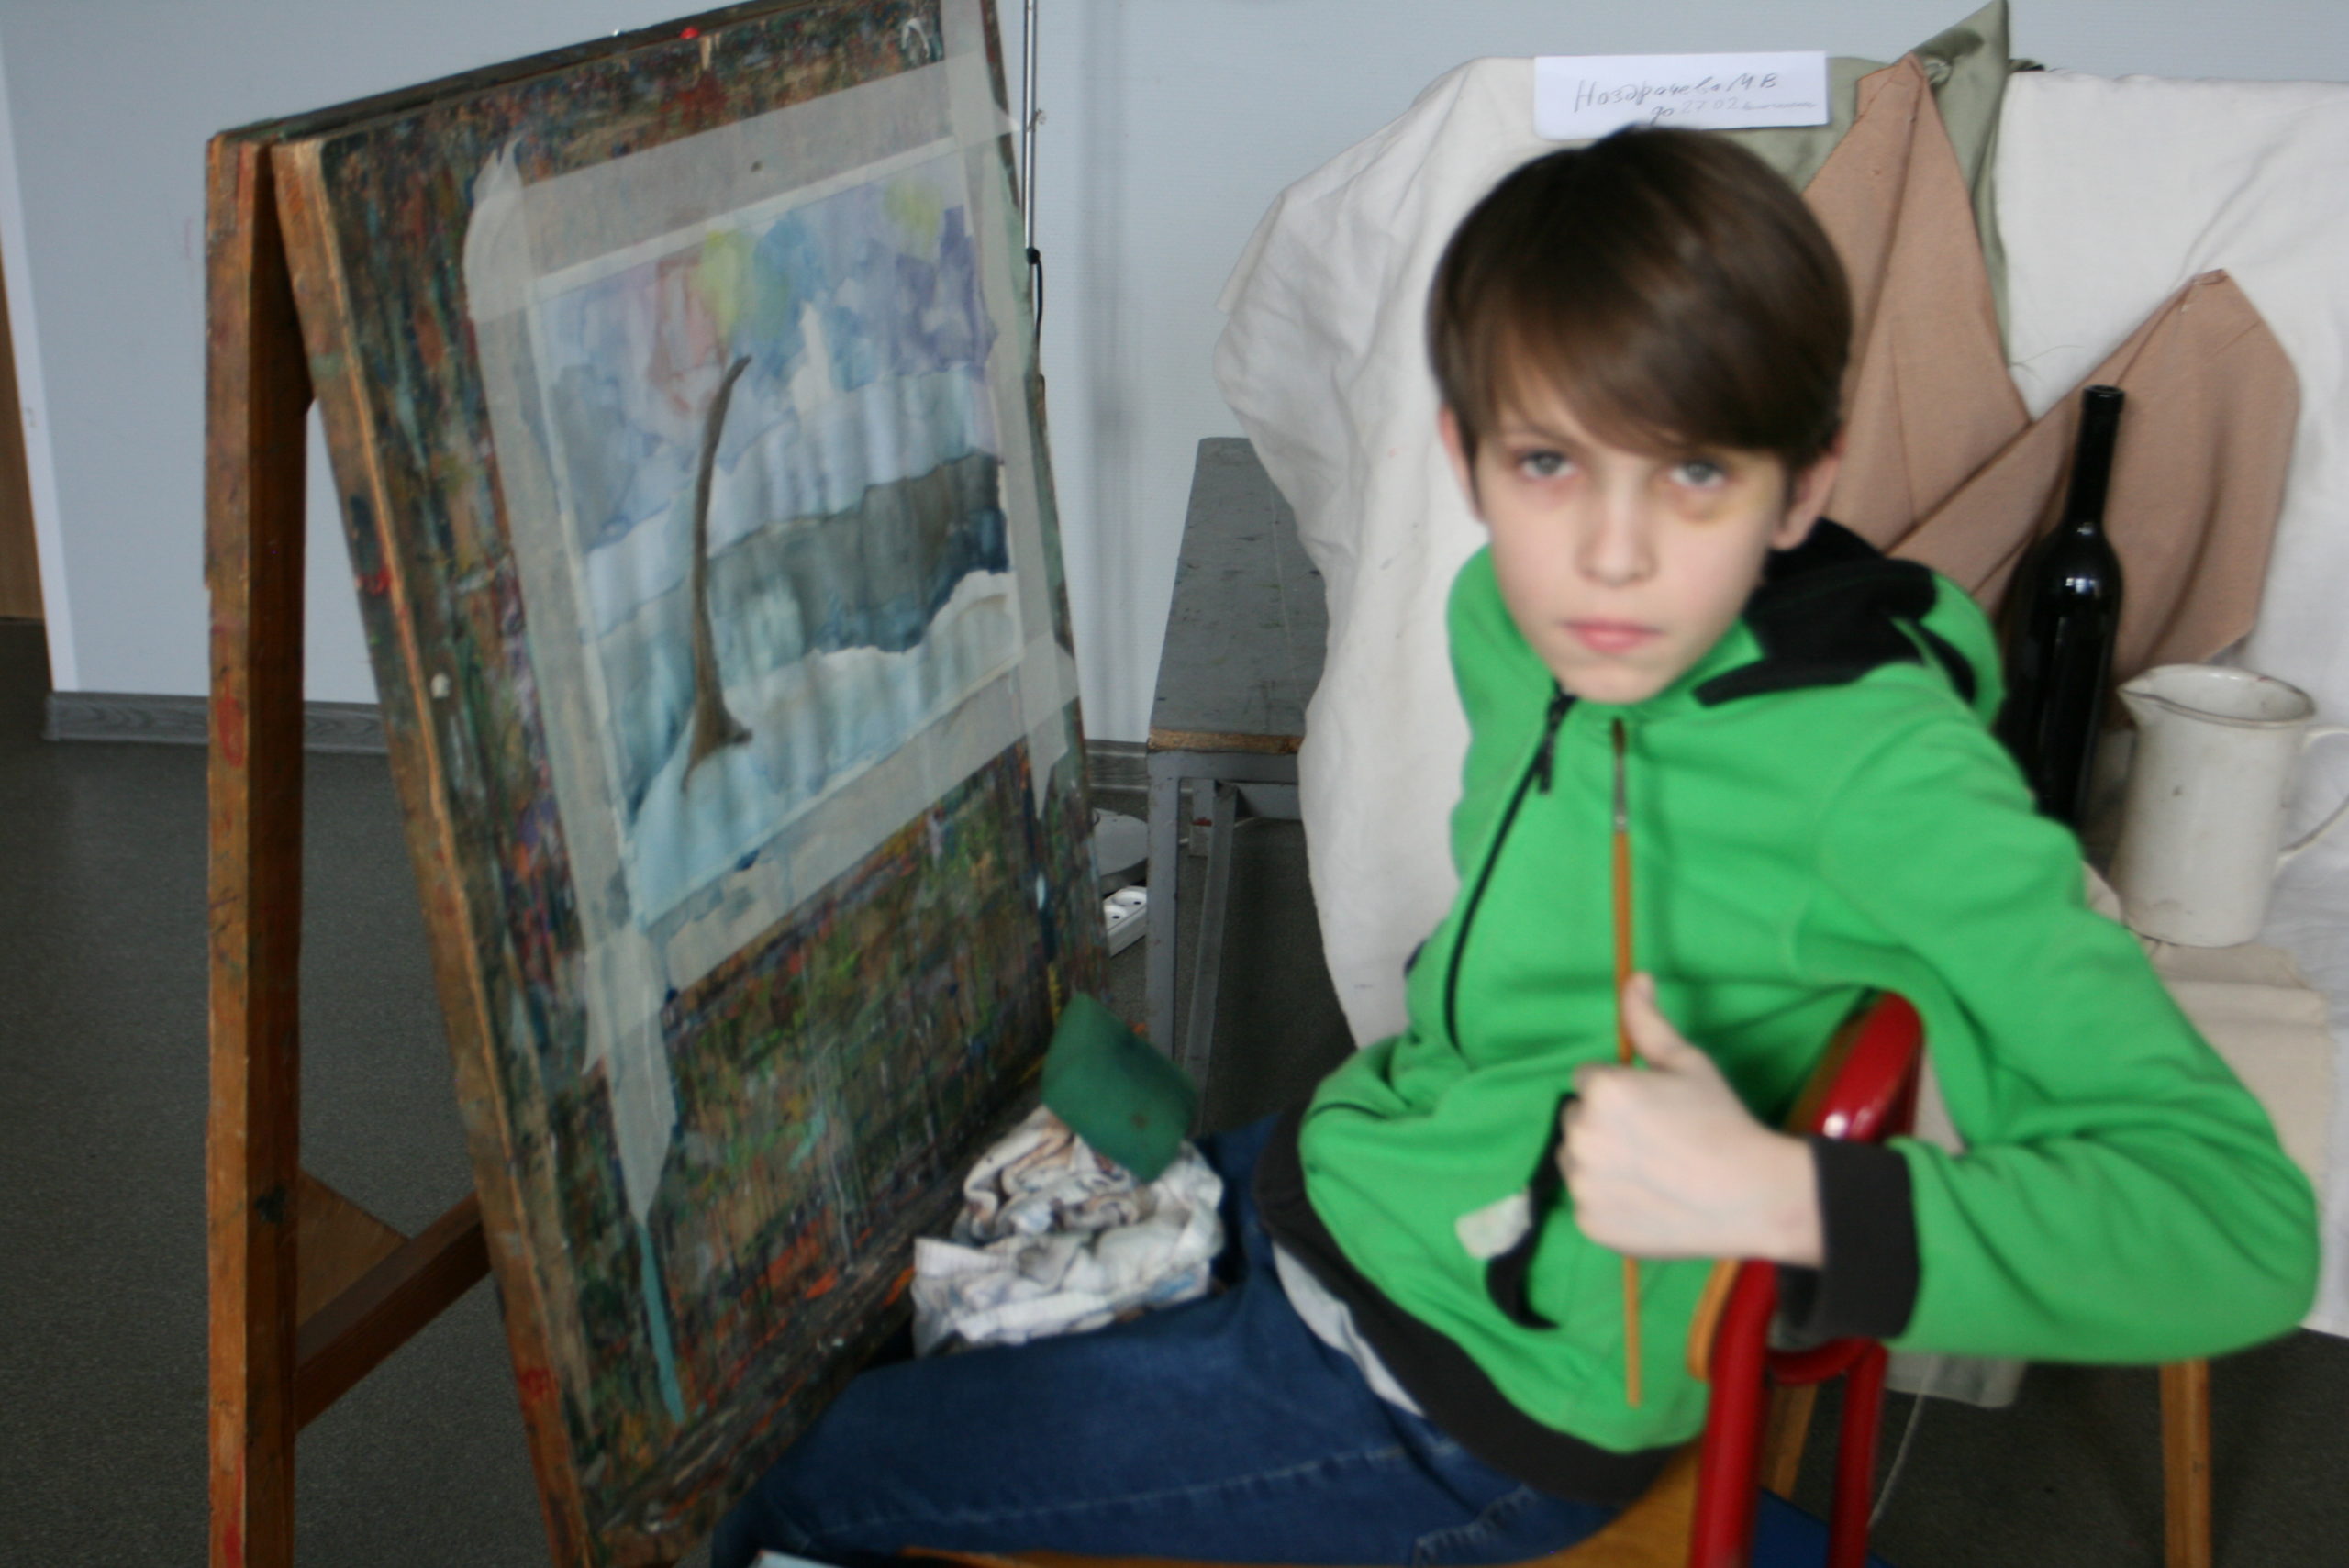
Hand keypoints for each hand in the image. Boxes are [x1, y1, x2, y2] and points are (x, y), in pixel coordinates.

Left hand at [1559, 975, 1823, 1264]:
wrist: (1750, 1195)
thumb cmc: (1720, 1122)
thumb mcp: (1688, 1062)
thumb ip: (1648, 1021)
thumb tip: (1634, 976)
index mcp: (1601, 1090)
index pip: (1589, 1079)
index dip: (1622, 1091)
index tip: (1655, 1108)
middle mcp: (1581, 1134)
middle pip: (1577, 1117)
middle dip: (1605, 1123)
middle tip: (1655, 1139)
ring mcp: (1582, 1183)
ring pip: (1575, 1159)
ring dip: (1599, 1160)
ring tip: (1650, 1169)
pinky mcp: (1589, 1222)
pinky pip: (1587, 1200)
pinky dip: (1608, 1200)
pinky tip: (1647, 1199)